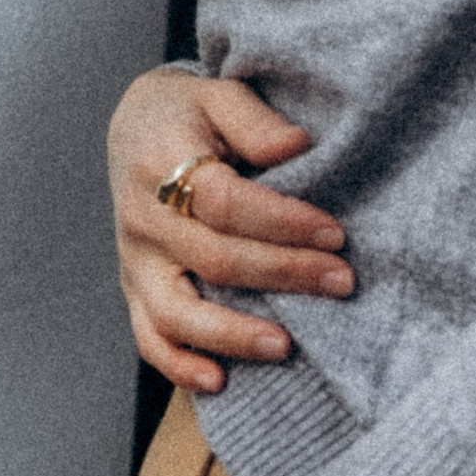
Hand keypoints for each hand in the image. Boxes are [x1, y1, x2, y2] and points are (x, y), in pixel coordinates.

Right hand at [106, 68, 354, 393]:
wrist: (134, 125)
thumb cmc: (187, 112)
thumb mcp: (219, 94)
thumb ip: (255, 121)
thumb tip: (298, 146)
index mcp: (162, 162)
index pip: (227, 204)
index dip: (284, 223)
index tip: (335, 234)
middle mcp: (142, 217)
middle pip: (214, 260)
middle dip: (284, 275)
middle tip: (341, 282)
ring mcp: (135, 259)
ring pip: (176, 312)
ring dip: (232, 335)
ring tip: (286, 345)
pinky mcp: (134, 287)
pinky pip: (149, 336)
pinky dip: (178, 366)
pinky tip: (218, 381)